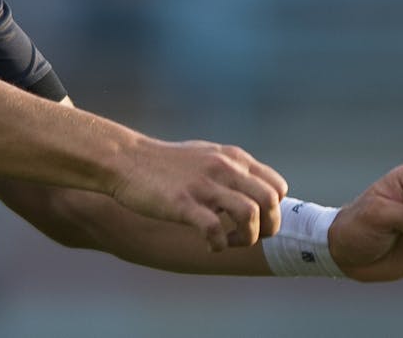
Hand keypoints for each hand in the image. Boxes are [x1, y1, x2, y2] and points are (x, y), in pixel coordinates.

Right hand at [110, 138, 288, 251]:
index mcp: (232, 157)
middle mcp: (224, 168)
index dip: (273, 210)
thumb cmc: (164, 163)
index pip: (277, 186)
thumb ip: (231, 169)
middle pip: (270, 202)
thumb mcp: (206, 155)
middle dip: (267, 228)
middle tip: (247, 236)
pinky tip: (210, 246)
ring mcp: (204, 185)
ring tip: (229, 242)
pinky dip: (219, 245)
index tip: (255, 221)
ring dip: (245, 238)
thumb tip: (252, 189)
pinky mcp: (183, 202)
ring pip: (249, 215)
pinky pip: (215, 229)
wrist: (125, 160)